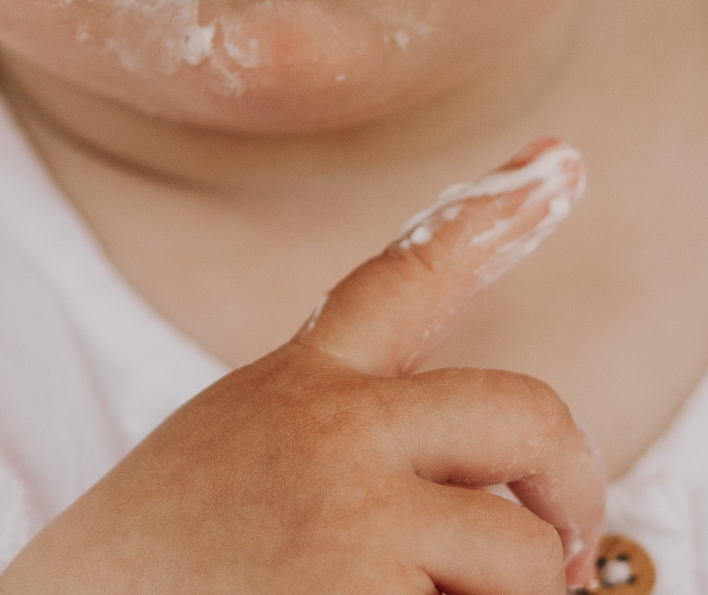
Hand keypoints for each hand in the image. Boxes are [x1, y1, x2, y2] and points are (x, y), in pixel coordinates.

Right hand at [0, 139, 600, 594]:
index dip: (496, 214)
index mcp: (294, 389)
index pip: (405, 278)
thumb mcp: (225, 464)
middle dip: (570, 487)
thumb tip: (487, 498)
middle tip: (564, 554)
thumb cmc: (136, 579)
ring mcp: (356, 512)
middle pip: (526, 413)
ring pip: (526, 554)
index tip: (561, 157)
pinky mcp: (367, 593)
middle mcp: (333, 429)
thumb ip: (335, 447)